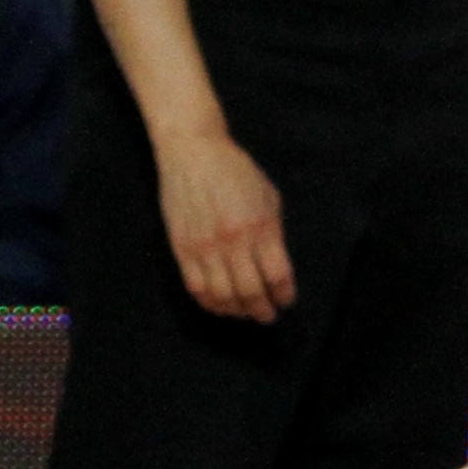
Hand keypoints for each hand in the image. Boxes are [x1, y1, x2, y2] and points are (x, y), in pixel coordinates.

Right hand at [159, 127, 294, 322]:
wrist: (192, 153)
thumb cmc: (236, 171)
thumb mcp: (268, 197)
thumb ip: (273, 233)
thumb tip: (276, 267)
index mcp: (260, 227)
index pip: (278, 276)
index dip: (285, 295)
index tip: (286, 301)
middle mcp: (233, 241)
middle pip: (251, 292)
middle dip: (262, 311)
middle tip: (267, 315)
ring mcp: (205, 247)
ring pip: (222, 297)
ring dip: (237, 311)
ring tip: (245, 312)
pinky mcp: (181, 249)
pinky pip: (196, 288)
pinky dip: (210, 303)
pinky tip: (220, 305)